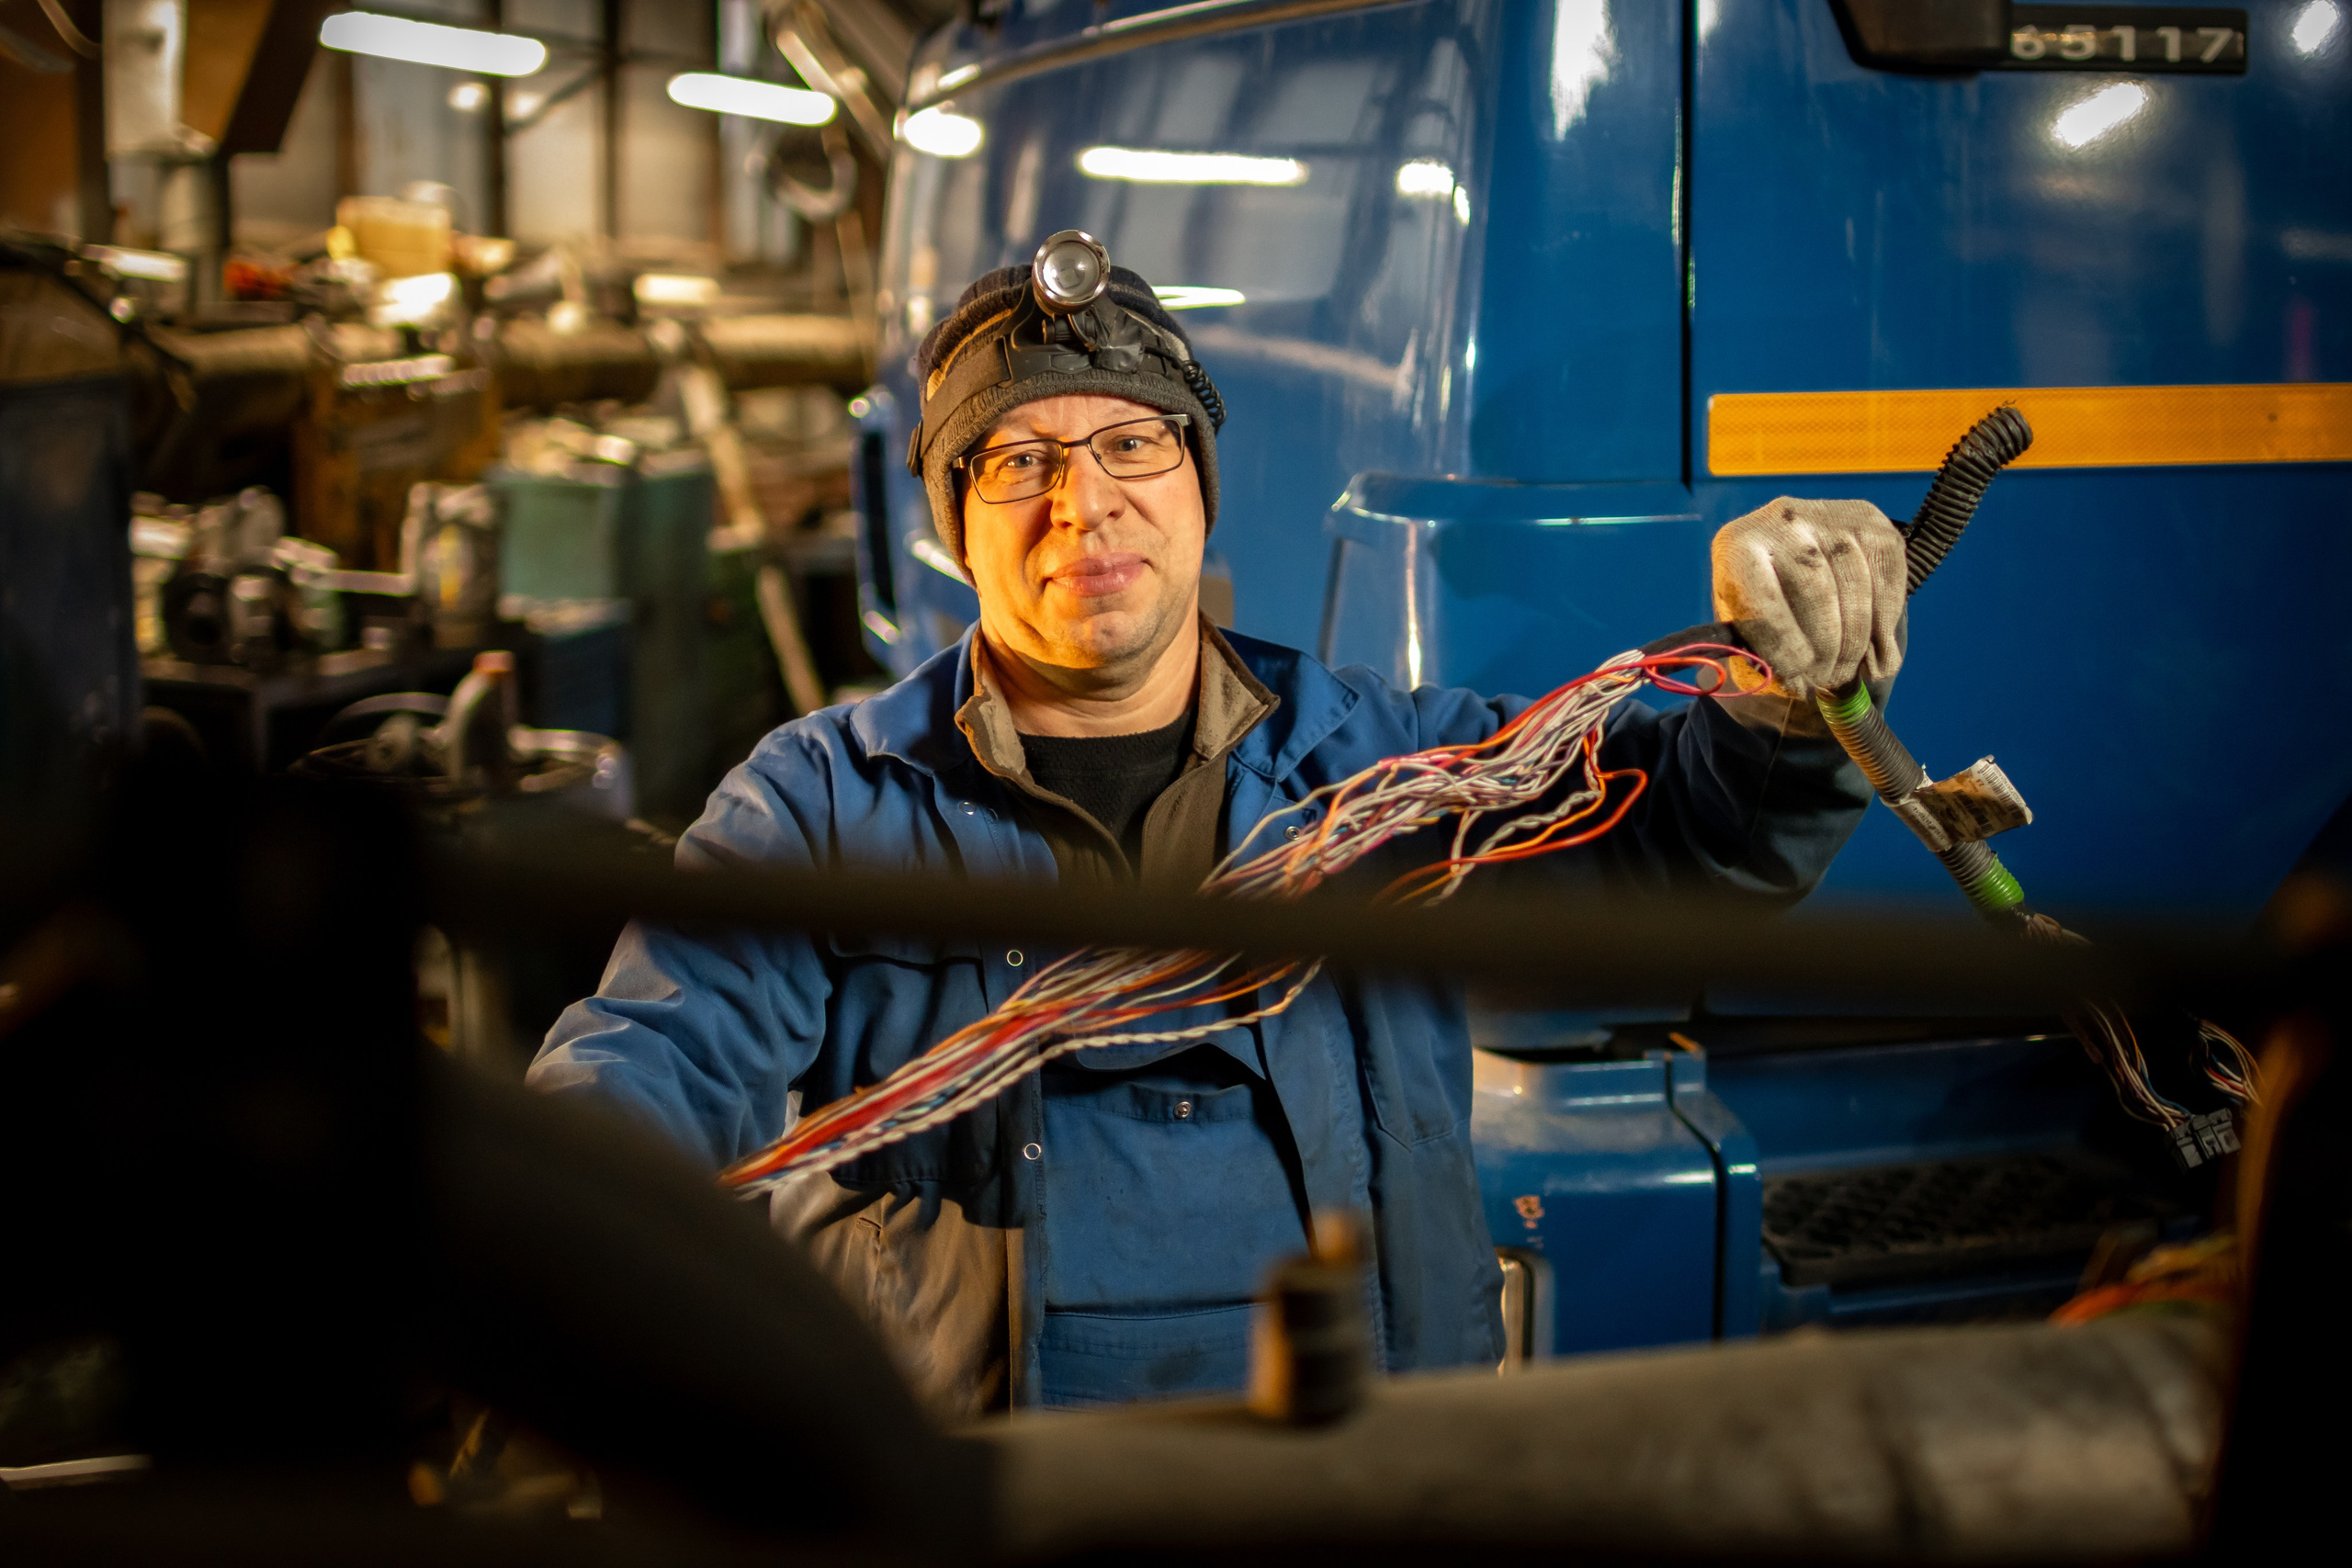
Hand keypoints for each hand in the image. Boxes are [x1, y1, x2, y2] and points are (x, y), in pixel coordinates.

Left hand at [1711, 497, 1905, 697]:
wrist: (1796, 566)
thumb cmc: (1766, 612)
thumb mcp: (1749, 633)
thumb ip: (1763, 659)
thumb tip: (1795, 683)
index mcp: (1736, 546)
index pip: (1762, 597)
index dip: (1783, 645)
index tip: (1799, 678)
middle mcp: (1781, 518)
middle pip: (1815, 590)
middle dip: (1826, 647)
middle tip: (1829, 680)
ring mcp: (1829, 515)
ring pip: (1855, 585)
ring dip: (1857, 641)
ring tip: (1849, 673)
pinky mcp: (1869, 521)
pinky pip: (1887, 577)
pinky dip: (1885, 623)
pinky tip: (1879, 656)